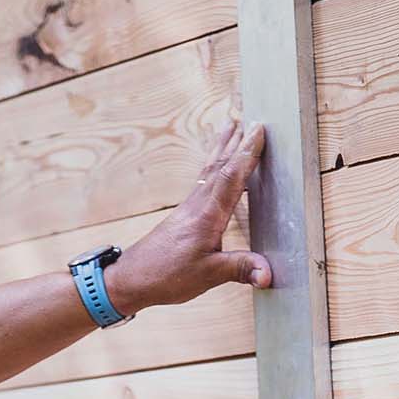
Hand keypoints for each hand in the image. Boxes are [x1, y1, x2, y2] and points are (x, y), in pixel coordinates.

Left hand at [107, 120, 273, 312]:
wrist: (131, 279)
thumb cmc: (166, 276)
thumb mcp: (208, 275)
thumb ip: (239, 269)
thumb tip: (267, 274)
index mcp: (207, 215)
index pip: (231, 177)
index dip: (246, 153)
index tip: (258, 130)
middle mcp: (198, 205)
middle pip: (220, 165)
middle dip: (237, 142)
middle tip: (251, 119)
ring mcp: (189, 208)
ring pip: (209, 169)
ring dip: (222, 148)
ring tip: (231, 127)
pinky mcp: (184, 215)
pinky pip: (202, 181)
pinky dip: (213, 166)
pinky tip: (214, 165)